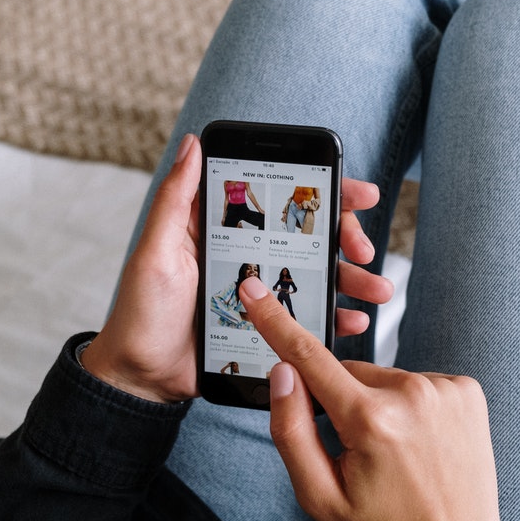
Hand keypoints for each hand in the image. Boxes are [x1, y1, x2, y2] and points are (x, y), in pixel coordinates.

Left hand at [81, 133, 391, 402]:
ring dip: (353, 280)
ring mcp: (261, 294)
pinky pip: (308, 318)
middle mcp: (249, 257)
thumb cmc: (142, 312)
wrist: (142, 377)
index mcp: (225, 232)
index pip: (280, 201)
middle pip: (310, 237)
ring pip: (317, 278)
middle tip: (364, 251)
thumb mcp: (156, 252)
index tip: (357, 192)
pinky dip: (335, 319)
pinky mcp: (267, 328)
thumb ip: (176, 201)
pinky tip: (351, 321)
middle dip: (347, 238)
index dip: (322, 192)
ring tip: (377, 290)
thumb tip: (193, 144)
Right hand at [238, 278, 513, 520]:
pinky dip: (411, 405)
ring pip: (384, 378)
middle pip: (348, 373)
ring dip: (378, 404)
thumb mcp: (317, 494)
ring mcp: (446, 390)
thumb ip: (290, 430)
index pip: (309, 358)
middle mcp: (412, 394)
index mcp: (370, 421)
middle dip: (341, 401)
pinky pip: (419, 383)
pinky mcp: (468, 391)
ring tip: (397, 454)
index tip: (254, 289)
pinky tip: (421, 443)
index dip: (276, 322)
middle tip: (359, 452)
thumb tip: (282, 372)